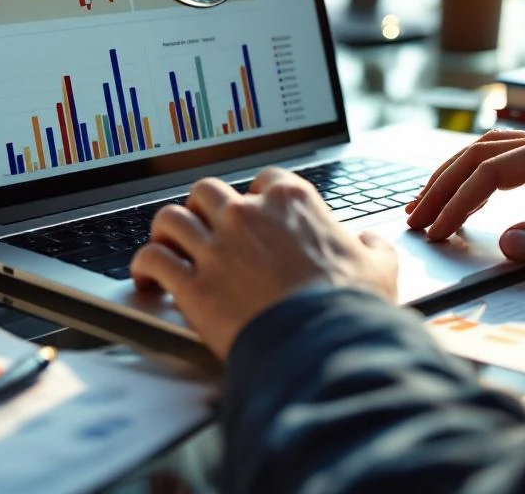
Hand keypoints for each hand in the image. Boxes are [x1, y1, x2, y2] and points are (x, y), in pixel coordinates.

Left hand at [130, 168, 398, 358]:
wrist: (325, 345)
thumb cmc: (351, 306)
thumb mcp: (379, 266)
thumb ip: (371, 246)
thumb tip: (370, 243)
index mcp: (291, 201)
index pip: (262, 180)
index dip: (254, 196)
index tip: (254, 212)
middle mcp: (248, 215)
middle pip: (207, 191)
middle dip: (203, 208)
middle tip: (206, 228)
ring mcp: (217, 247)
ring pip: (172, 218)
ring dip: (167, 231)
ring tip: (168, 245)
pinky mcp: (193, 284)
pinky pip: (154, 260)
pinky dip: (145, 266)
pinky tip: (148, 277)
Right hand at [405, 128, 524, 263]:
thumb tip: (505, 243)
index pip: (491, 171)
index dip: (458, 201)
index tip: (436, 229)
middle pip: (478, 154)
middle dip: (442, 186)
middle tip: (414, 217)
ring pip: (484, 154)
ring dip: (451, 178)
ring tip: (423, 205)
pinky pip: (500, 165)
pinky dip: (472, 180)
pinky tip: (460, 197)